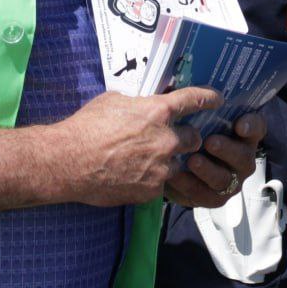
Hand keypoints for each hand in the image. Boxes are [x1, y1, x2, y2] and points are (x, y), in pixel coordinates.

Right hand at [54, 87, 222, 206]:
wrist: (68, 161)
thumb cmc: (86, 127)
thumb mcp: (114, 101)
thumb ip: (137, 104)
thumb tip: (143, 105)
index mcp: (158, 112)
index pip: (194, 101)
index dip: (209, 99)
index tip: (218, 99)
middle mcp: (166, 139)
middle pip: (194, 139)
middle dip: (189, 139)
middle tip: (175, 140)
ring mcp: (161, 166)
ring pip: (180, 164)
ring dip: (170, 162)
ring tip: (149, 161)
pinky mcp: (151, 189)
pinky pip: (161, 183)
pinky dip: (153, 179)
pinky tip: (134, 176)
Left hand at [164, 111, 267, 208]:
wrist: (171, 161)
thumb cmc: (189, 131)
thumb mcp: (193, 115)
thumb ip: (195, 101)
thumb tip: (183, 86)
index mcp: (242, 134)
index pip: (257, 127)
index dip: (252, 126)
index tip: (240, 124)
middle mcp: (242, 157)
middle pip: (244, 156)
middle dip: (227, 150)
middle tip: (210, 142)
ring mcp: (230, 180)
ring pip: (224, 178)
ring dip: (208, 169)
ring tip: (192, 160)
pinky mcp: (213, 197)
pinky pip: (205, 195)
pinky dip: (190, 185)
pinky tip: (176, 175)